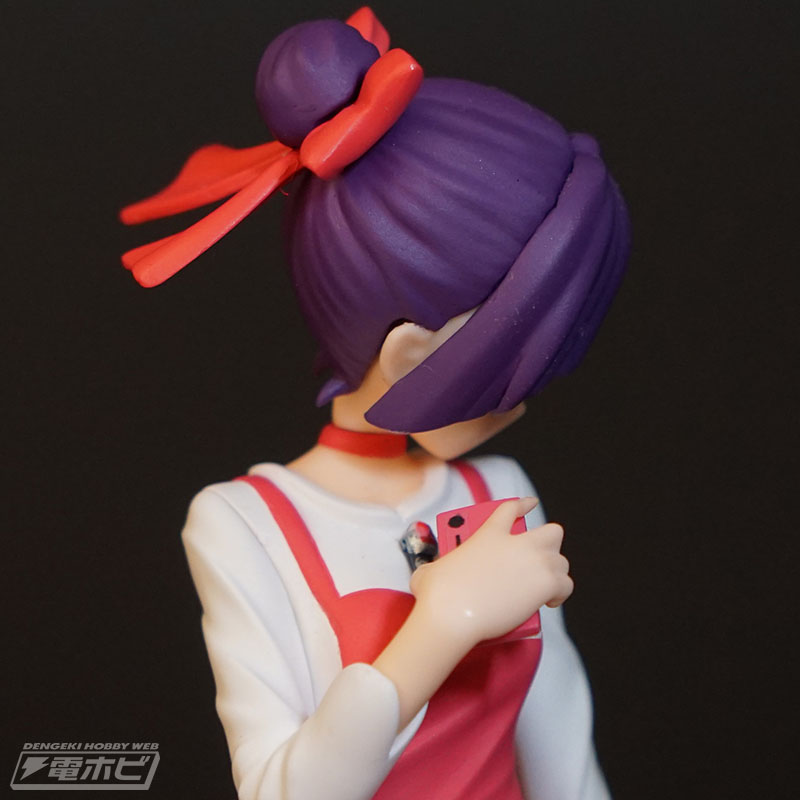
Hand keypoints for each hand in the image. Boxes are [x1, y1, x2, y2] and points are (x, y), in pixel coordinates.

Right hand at [409, 498, 572, 647]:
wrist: (453, 615)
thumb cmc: (438, 595)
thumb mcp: (430, 570)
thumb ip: (436, 566)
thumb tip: (430, 575)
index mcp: (489, 533)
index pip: (512, 508)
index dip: (524, 504)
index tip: (531, 503)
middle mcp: (516, 543)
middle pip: (551, 532)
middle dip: (548, 543)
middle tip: (538, 558)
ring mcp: (534, 562)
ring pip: (562, 560)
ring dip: (554, 572)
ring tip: (542, 586)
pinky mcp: (546, 584)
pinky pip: (566, 585)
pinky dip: (560, 593)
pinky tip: (550, 600)